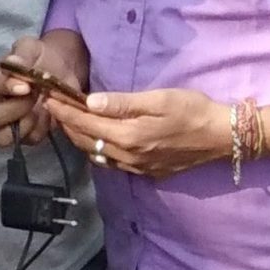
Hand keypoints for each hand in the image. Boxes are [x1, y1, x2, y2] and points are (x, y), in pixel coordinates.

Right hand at [0, 31, 88, 147]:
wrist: (61, 69)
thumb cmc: (40, 57)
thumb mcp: (32, 48)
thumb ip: (21, 54)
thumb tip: (12, 62)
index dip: (3, 86)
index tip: (25, 86)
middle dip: (17, 107)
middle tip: (36, 95)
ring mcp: (6, 122)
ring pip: (2, 136)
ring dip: (25, 124)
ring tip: (41, 109)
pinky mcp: (24, 134)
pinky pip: (27, 140)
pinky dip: (39, 130)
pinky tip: (48, 116)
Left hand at [47, 86, 230, 177]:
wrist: (221, 137)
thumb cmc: (193, 110)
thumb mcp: (159, 99)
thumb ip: (123, 103)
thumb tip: (90, 102)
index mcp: (128, 136)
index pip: (85, 123)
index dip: (64, 110)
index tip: (47, 97)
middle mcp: (127, 156)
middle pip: (85, 141)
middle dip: (66, 124)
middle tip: (53, 107)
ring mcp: (136, 167)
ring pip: (95, 155)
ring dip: (79, 138)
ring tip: (68, 121)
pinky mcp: (145, 172)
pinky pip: (111, 163)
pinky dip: (96, 150)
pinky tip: (95, 139)